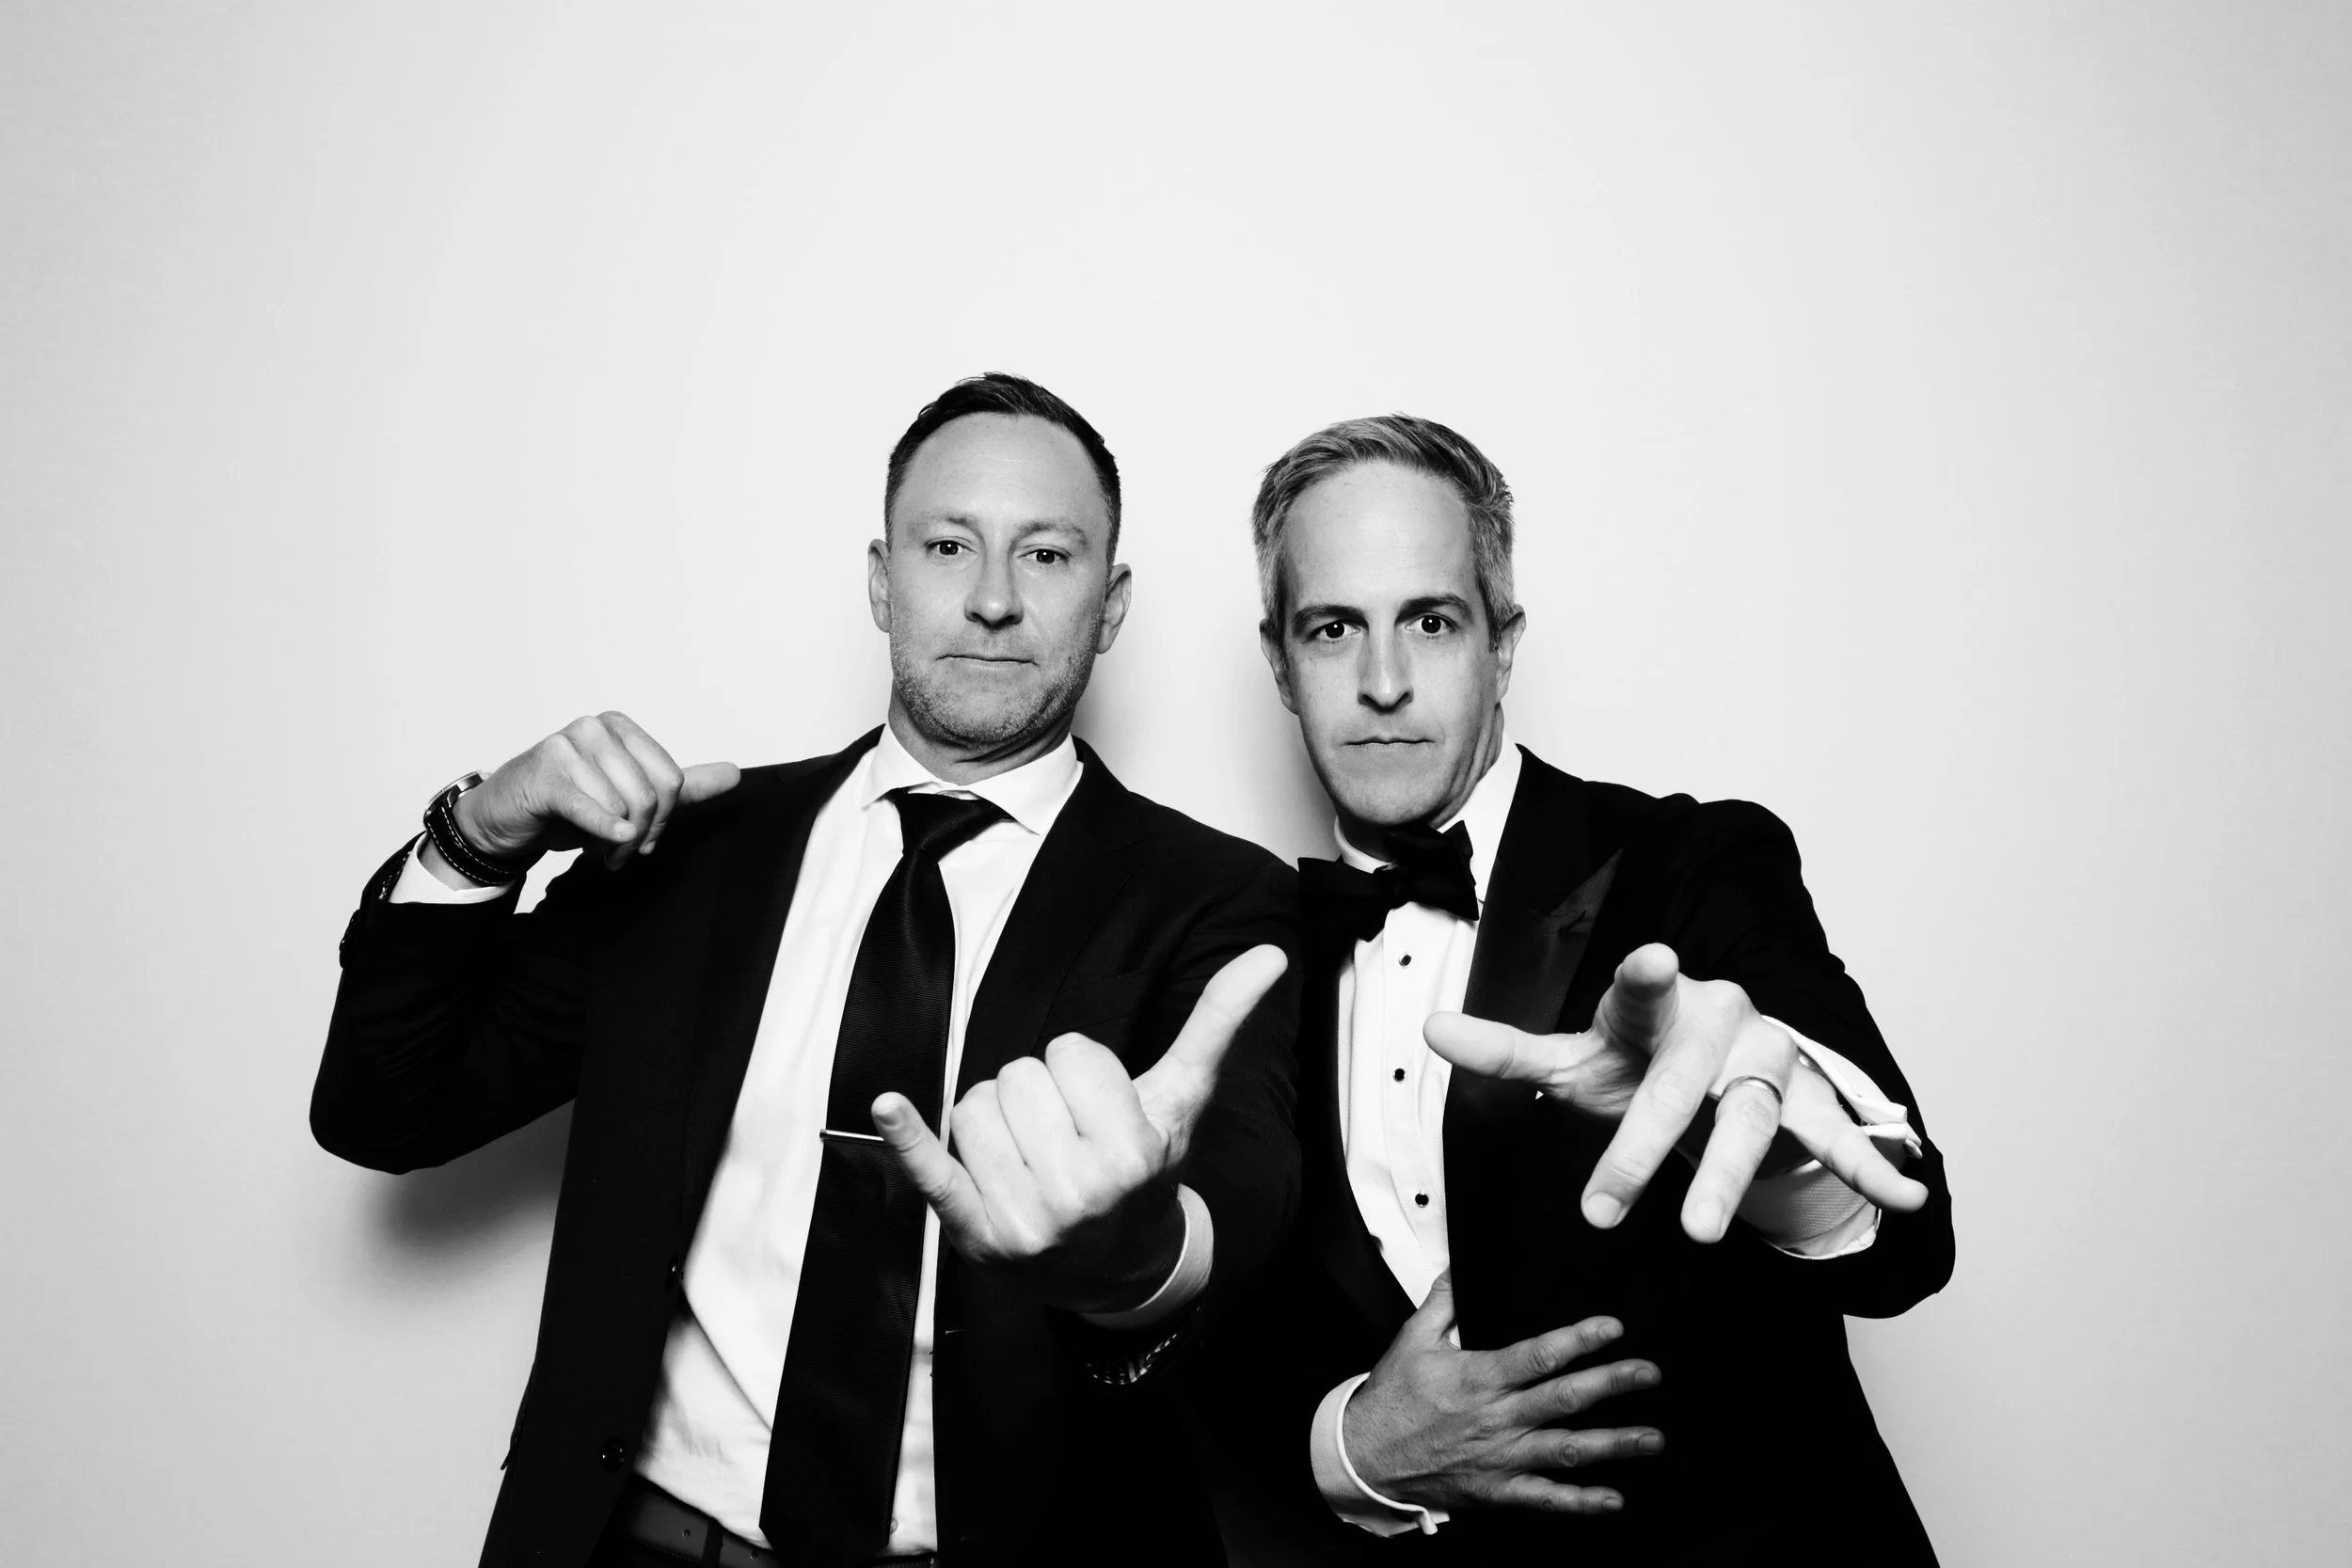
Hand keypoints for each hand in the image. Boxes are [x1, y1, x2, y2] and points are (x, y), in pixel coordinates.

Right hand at [446, 711, 740, 873]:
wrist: (505, 818)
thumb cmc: (566, 804)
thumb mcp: (630, 796)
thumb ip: (682, 786)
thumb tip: (734, 774)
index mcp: (621, 728)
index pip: (671, 780)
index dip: (663, 821)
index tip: (644, 839)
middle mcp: (596, 727)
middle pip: (650, 794)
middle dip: (641, 835)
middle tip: (619, 853)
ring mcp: (568, 744)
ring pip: (622, 806)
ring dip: (612, 842)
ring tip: (594, 847)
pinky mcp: (544, 771)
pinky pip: (589, 806)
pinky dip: (602, 830)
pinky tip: (602, 846)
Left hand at [871, 945, 1288, 1313]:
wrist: (1119, 1269)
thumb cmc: (1147, 1168)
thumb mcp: (1182, 1099)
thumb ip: (1218, 1024)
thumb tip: (1271, 953)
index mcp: (1132, 1153)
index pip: (1067, 1053)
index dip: (1078, 1070)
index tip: (1098, 1108)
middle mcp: (1078, 1192)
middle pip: (1015, 1076)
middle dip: (1037, 1094)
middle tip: (1065, 1136)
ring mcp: (1022, 1218)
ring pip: (973, 1107)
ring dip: (994, 1120)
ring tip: (1031, 1156)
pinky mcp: (973, 1233)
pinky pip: (931, 1172)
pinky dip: (907, 1138)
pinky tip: (886, 1106)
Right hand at [1345, 1271, 1662, 1516]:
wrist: (1366, 1457)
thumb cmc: (1392, 1398)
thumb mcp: (1412, 1338)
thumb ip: (1444, 1300)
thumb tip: (1459, 1263)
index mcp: (1478, 1377)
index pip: (1539, 1355)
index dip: (1580, 1339)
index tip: (1613, 1327)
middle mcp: (1496, 1418)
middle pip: (1564, 1398)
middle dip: (1612, 1384)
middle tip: (1649, 1373)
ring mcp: (1500, 1456)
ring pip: (1565, 1449)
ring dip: (1613, 1444)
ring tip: (1652, 1438)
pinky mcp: (1497, 1489)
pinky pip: (1544, 1498)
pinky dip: (1579, 1501)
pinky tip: (1612, 1498)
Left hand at [1424, 944, 1928, 1241]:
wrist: (1718, 1066)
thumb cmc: (1638, 1060)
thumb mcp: (1574, 1058)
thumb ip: (1506, 1051)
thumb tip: (1429, 1030)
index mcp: (1653, 1006)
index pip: (1638, 994)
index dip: (1644, 979)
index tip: (1651, 957)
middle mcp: (1716, 1024)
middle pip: (1678, 1087)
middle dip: (1640, 1148)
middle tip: (1601, 1207)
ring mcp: (1767, 1064)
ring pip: (1748, 1122)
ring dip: (1725, 1178)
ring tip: (1696, 1232)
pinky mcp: (1809, 1103)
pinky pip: (1836, 1139)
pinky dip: (1871, 1168)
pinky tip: (1906, 1200)